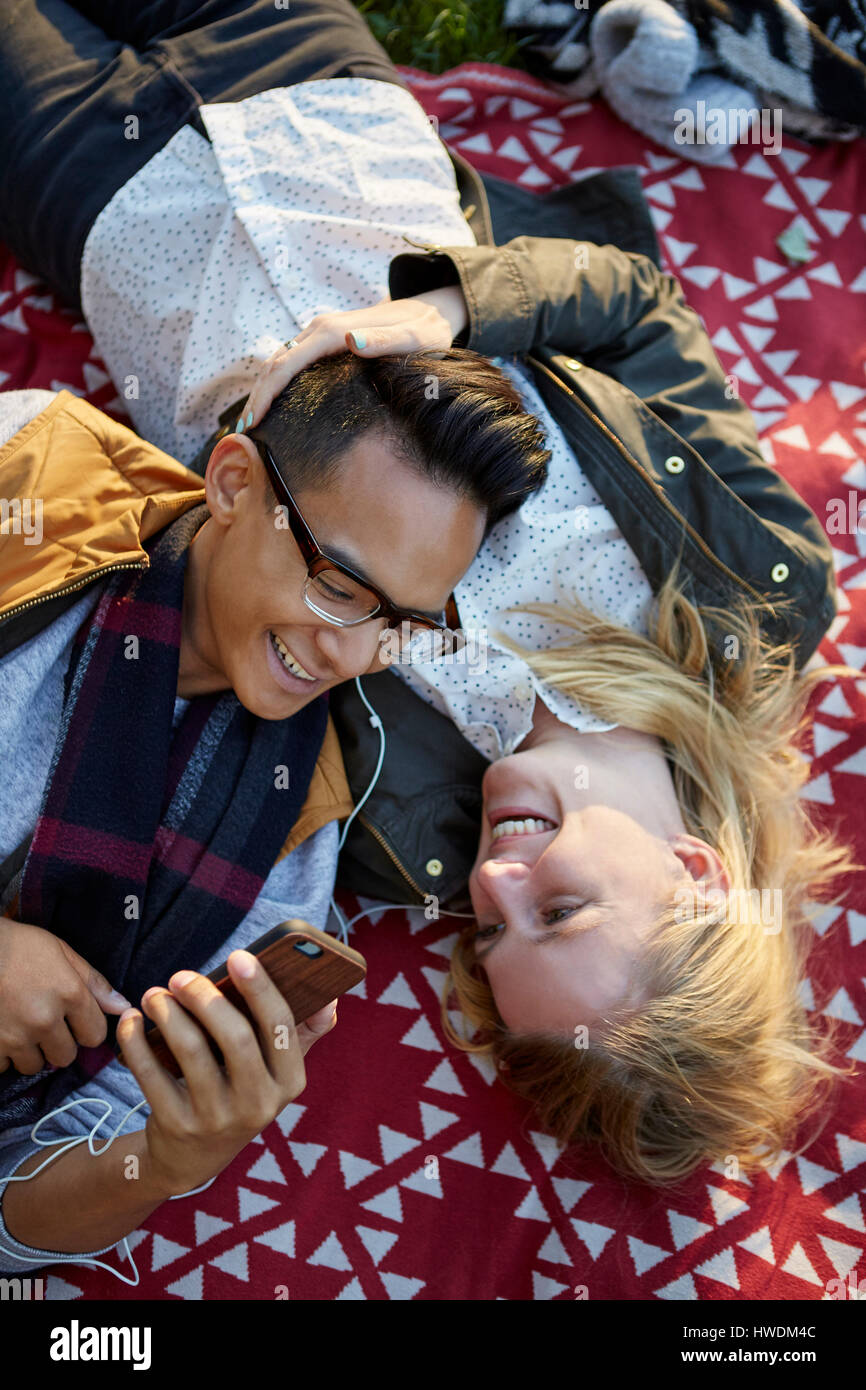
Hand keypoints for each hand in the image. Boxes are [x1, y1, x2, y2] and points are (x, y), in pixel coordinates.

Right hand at [0, 918, 130, 1074]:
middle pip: (66, 1056)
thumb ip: (94, 983)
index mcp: (69, 994)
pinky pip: (4, 1067)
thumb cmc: (18, 944)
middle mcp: (45, 1020)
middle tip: (44, 1023)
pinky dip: (3, 1055)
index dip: (86, 1028)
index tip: (73, 1019)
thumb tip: (123, 1007)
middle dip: (58, 1043)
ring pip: (34, 1065)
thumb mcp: (62, 952)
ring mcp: (15, 1036)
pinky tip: (2, 1032)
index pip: (95, 1035)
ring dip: (30, 1051)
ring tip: (21, 1026)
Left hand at [116, 950, 338, 1196]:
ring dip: (168, 1013)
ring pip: (192, 1051)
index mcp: (290, 1081)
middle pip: (236, 1037)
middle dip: (205, 997)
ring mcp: (217, 1119)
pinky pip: (152, 1074)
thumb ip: (300, 1032)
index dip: (261, 988)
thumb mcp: (275, 1072)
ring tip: (155, 994)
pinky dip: (137, 1041)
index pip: (282, 1027)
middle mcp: (259, 1104)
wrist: (193, 1157)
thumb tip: (330, 997)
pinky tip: (132, 1021)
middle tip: (181, 976)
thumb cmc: (239, 1092)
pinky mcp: (177, 1127)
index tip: (238, 956)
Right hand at [237, 286, 468, 430]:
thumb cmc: (425, 330)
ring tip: (251, 424)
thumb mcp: (414, 337)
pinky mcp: (323, 341)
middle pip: (276, 362)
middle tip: (244, 432)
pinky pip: (290, 362)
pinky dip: (275, 383)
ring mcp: (319, 334)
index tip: (254, 422)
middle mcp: (320, 328)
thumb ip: (384, 340)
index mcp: (333, 330)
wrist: (429, 310)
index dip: (268, 392)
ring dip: (262, 390)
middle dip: (258, 396)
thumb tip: (350, 342)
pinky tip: (271, 406)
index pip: (288, 363)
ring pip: (279, 361)